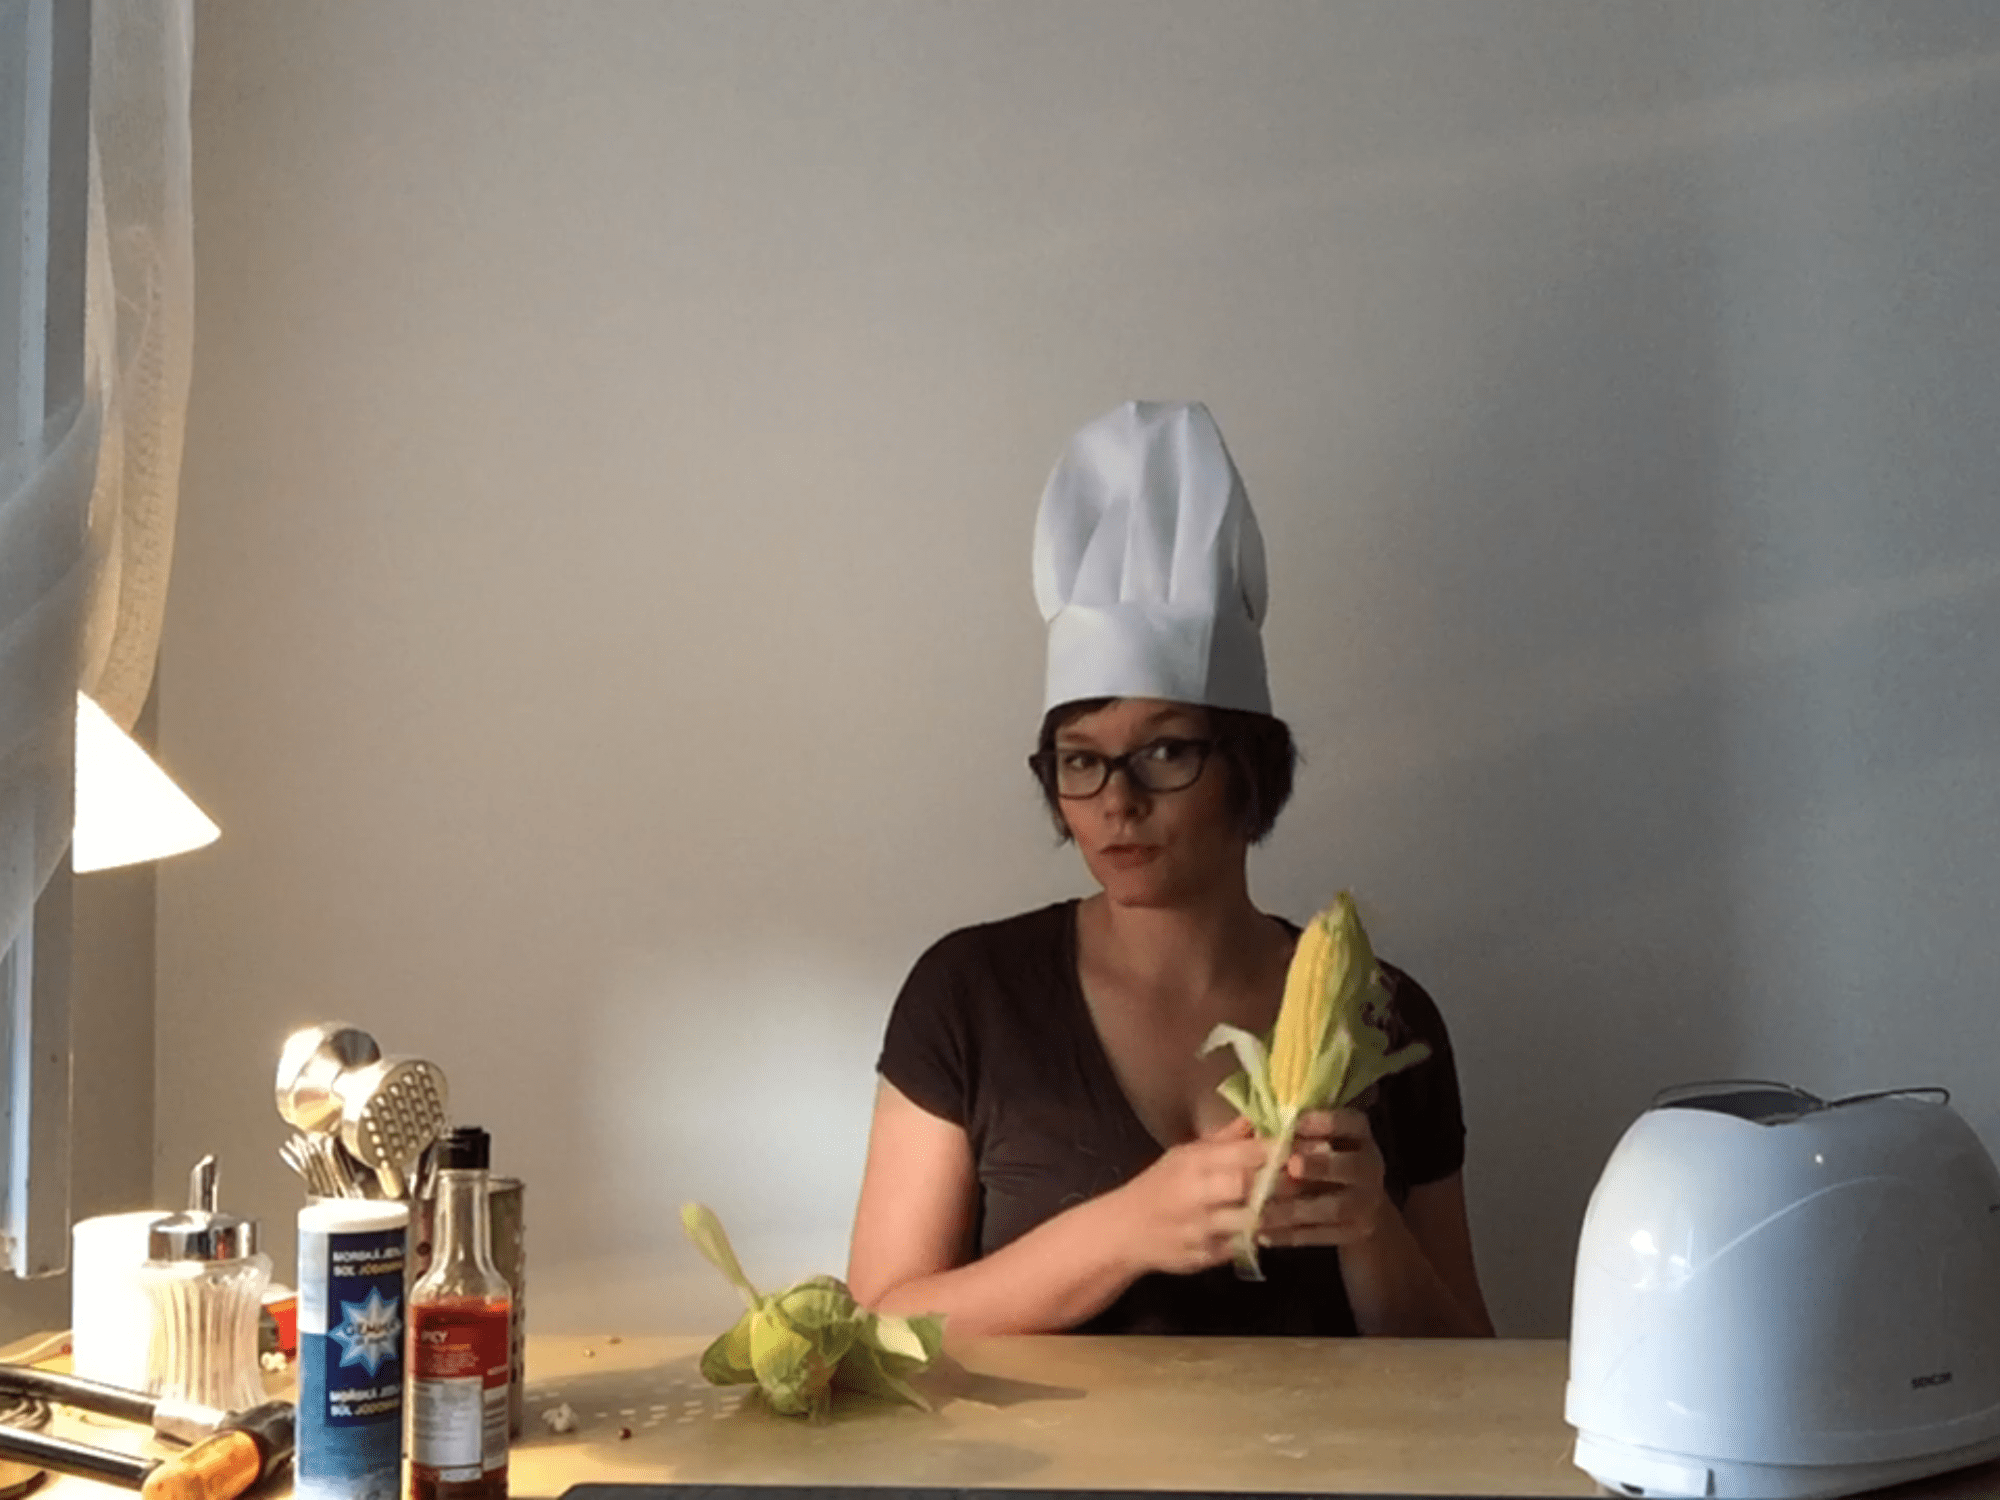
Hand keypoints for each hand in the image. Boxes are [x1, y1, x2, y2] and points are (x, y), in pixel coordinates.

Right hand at [1109, 1116, 1271, 1275]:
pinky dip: (1252, 1237)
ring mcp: (1202, 1230)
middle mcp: (1197, 1196)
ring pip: (1251, 1220)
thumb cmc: (1157, 1187)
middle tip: (1287, 1179)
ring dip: (1267, 1212)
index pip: (1244, 1153)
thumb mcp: (1183, 1155)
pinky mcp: (1207, 1258)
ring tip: (1274, 1204)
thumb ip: (1223, 1140)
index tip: (1288, 1149)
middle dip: (1271, 1182)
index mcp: (1192, 1163)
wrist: (1124, 1232)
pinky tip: (1252, 1227)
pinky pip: (1242, 1246)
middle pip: (1249, 1186)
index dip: (1272, 1151)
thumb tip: (1255, 1119)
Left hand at [1257, 1108, 1389, 1248]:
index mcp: (1359, 1134)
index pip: (1349, 1123)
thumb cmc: (1322, 1159)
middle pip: (1351, 1167)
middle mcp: (1370, 1167)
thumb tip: (1254, 1126)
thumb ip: (1290, 1132)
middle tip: (1292, 1165)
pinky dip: (1291, 1235)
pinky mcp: (1356, 1233)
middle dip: (1320, 1165)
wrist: (1359, 1206)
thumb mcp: (1315, 1138)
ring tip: (1260, 1211)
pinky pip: (1323, 1235)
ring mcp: (1367, 1203)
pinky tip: (1262, 1233)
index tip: (1294, 1123)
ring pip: (1335, 1208)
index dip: (1324, 1122)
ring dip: (1296, 1210)